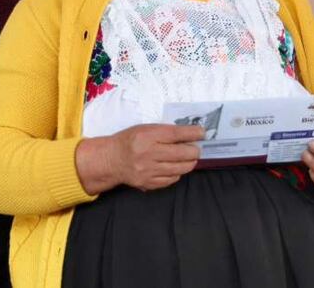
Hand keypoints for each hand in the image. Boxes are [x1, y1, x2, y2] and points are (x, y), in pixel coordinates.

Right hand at [75, 124, 203, 194]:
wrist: (111, 160)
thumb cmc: (129, 140)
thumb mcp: (145, 129)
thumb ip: (165, 132)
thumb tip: (189, 136)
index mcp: (147, 136)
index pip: (176, 134)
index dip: (192, 133)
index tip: (202, 133)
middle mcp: (148, 154)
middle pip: (182, 153)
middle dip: (194, 151)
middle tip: (196, 149)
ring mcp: (148, 171)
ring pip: (180, 168)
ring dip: (189, 163)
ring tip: (189, 158)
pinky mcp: (148, 183)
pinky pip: (171, 179)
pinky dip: (177, 173)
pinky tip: (176, 168)